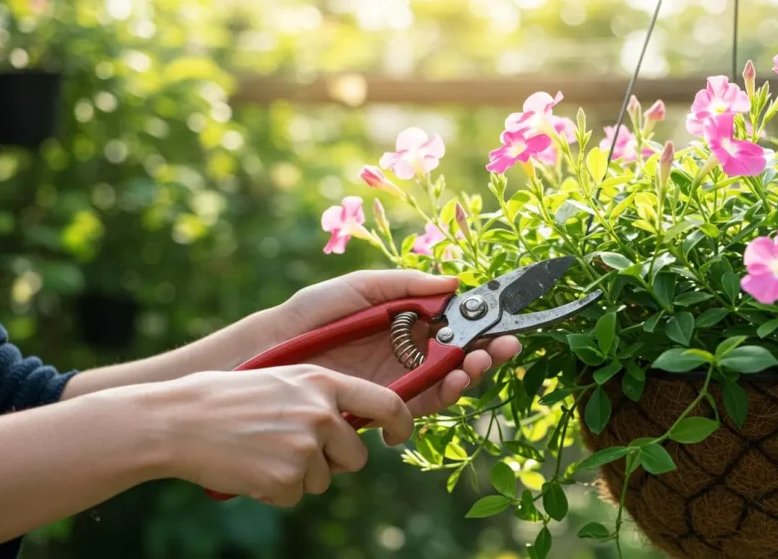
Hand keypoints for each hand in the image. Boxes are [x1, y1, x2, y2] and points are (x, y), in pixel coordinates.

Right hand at [149, 364, 413, 506]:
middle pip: (356, 456)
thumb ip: (320, 397)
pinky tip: (249, 468)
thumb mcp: (283, 381)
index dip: (401, 424)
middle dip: (333, 461)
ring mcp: (305, 446)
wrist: (178, 421)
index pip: (387, 403)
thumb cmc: (227, 399)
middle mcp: (321, 413)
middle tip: (293, 451)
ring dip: (298, 476)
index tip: (397, 436)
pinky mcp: (286, 478)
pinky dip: (273, 491)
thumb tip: (351, 425)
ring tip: (260, 452)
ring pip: (324, 480)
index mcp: (323, 382)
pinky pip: (294, 496)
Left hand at [260, 270, 521, 417]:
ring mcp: (400, 380)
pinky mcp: (386, 405)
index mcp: (409, 321)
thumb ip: (406, 285)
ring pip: (450, 381)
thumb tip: (455, 282)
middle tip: (505, 347)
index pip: (457, 324)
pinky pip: (425, 403)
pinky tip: (456, 380)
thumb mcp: (361, 287)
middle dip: (490, 352)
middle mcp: (411, 352)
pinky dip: (446, 395)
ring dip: (473, 374)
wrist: (272, 351)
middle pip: (463, 355)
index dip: (484, 325)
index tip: (504, 321)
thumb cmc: (312, 314)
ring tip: (479, 363)